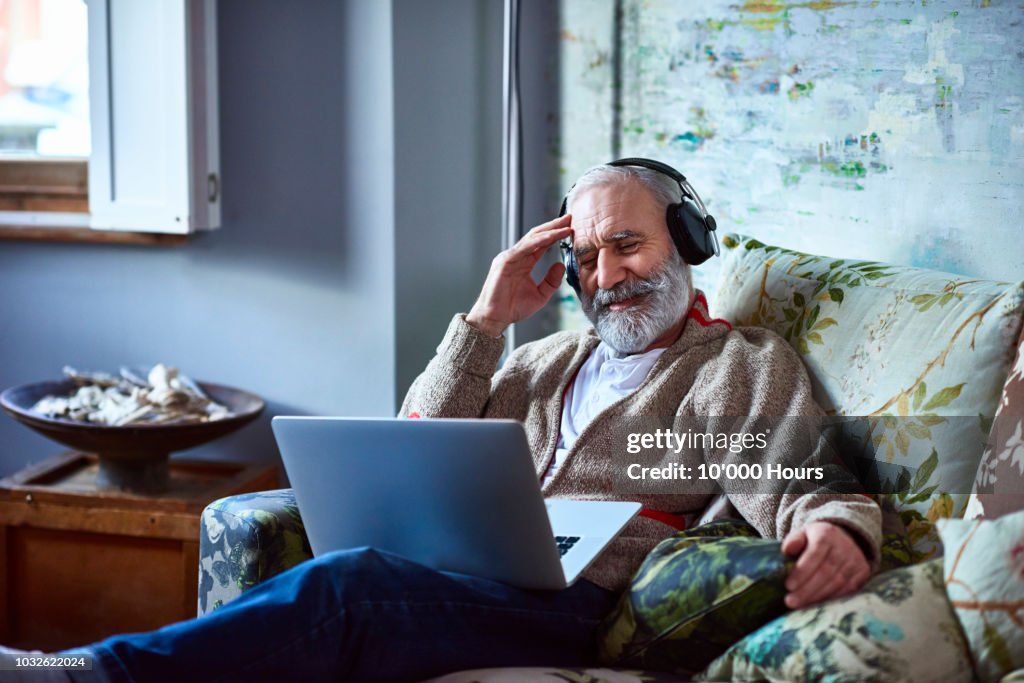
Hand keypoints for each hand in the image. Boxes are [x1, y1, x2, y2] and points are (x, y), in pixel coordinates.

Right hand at [466, 214, 572, 336]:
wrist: (495, 318)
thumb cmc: (513, 308)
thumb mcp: (540, 295)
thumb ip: (551, 281)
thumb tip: (561, 265)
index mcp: (524, 262)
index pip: (542, 243)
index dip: (556, 235)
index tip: (571, 228)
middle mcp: (516, 256)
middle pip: (537, 236)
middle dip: (554, 226)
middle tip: (570, 218)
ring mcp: (510, 257)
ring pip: (532, 239)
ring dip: (549, 230)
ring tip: (565, 225)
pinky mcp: (505, 262)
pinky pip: (524, 248)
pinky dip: (539, 241)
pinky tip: (551, 237)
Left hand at [781, 521, 869, 608]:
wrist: (843, 538)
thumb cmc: (815, 540)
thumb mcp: (803, 534)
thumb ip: (794, 540)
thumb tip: (787, 550)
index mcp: (826, 534)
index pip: (814, 554)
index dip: (802, 571)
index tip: (788, 586)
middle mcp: (844, 547)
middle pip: (826, 572)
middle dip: (807, 589)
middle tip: (791, 601)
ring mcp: (856, 560)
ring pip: (837, 583)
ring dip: (817, 597)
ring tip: (800, 606)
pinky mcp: (863, 572)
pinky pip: (848, 590)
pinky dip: (832, 599)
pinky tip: (817, 606)